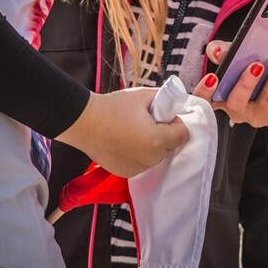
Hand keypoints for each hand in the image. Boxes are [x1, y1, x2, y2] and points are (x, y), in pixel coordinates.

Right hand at [56, 87, 188, 176]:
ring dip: (151, 145)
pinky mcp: (125, 173)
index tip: (162, 115)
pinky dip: (138, 154)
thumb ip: (165, 99)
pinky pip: (142, 163)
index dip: (175, 122)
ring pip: (155, 156)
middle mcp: (149, 159)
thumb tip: (175, 104)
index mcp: (157, 140)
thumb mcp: (142, 95)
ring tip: (133, 131)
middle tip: (146, 121)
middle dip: (164, 134)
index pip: (183, 135)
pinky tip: (124, 141)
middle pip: (170, 147)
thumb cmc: (113, 107)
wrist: (84, 122)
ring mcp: (137, 168)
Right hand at [192, 43, 267, 126]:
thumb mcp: (234, 56)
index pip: (206, 101)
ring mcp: (260, 116)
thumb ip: (222, 51)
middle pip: (238, 102)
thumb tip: (217, 52)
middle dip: (247, 83)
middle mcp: (238, 112)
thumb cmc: (252, 67)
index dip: (204, 93)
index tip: (212, 78)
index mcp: (221, 98)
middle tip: (256, 64)